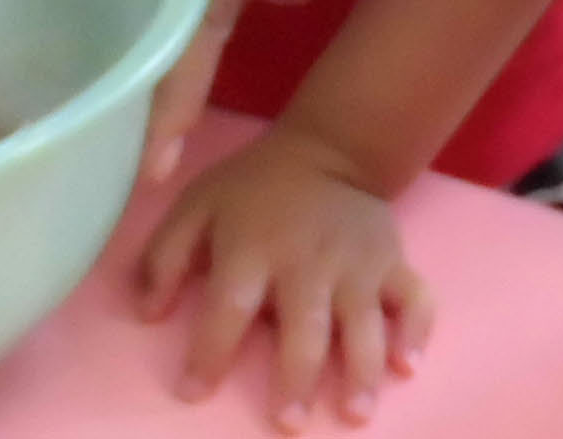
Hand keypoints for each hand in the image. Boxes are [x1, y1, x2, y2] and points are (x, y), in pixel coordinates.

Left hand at [138, 127, 433, 430]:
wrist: (328, 150)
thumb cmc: (255, 190)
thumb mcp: (197, 205)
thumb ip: (164, 257)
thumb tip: (146, 313)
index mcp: (254, 246)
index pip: (229, 307)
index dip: (208, 353)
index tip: (192, 391)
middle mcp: (309, 259)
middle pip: (305, 327)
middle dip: (296, 379)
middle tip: (287, 423)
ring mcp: (357, 262)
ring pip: (364, 324)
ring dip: (360, 372)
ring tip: (352, 413)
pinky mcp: (393, 261)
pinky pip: (415, 300)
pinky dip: (416, 333)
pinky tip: (406, 366)